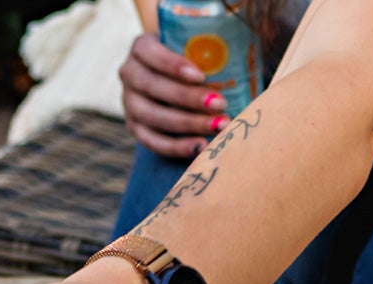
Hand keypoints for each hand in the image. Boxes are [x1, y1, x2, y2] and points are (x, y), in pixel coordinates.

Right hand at [119, 33, 227, 158]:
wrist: (172, 75)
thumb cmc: (192, 57)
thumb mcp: (195, 47)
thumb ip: (208, 53)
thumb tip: (244, 66)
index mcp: (142, 47)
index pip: (151, 54)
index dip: (173, 66)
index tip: (200, 75)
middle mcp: (129, 73)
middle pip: (153, 87)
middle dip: (188, 98)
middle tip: (220, 104)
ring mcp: (128, 102)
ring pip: (151, 116)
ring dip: (186, 124)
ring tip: (218, 127)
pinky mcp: (134, 126)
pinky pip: (151, 141)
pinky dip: (175, 147)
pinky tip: (200, 147)